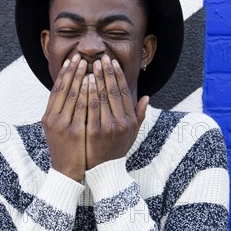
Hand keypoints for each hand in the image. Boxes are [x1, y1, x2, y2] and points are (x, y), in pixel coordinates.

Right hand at [41, 54, 87, 181]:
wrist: (67, 172)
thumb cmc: (66, 150)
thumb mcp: (57, 130)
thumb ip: (61, 112)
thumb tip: (70, 93)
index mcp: (48, 117)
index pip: (56, 90)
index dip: (64, 74)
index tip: (71, 60)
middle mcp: (53, 119)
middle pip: (63, 89)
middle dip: (72, 71)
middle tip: (81, 56)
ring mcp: (63, 125)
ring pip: (72, 96)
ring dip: (80, 78)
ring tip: (89, 65)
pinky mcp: (75, 131)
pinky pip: (83, 108)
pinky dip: (87, 93)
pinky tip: (93, 83)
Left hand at [86, 55, 148, 169]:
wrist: (102, 171)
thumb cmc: (115, 150)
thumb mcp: (132, 135)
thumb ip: (139, 116)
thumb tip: (146, 98)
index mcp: (130, 120)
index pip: (124, 92)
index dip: (118, 76)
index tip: (112, 63)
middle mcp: (122, 122)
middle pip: (113, 91)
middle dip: (106, 73)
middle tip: (100, 58)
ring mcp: (108, 127)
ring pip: (101, 96)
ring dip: (96, 79)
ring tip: (90, 65)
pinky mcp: (94, 132)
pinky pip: (90, 107)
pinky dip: (87, 92)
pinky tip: (83, 82)